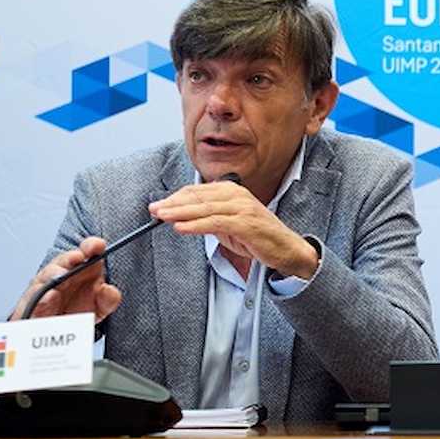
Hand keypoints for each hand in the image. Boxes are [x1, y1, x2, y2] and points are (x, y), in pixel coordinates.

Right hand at [11, 237, 121, 321]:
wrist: (60, 335)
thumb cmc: (78, 313)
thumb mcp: (100, 307)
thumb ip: (108, 299)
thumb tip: (109, 290)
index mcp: (81, 271)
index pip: (85, 252)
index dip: (91, 246)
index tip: (97, 246)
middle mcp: (61, 277)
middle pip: (62, 262)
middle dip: (69, 258)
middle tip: (77, 258)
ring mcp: (45, 290)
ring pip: (45, 277)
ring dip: (53, 274)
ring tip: (61, 275)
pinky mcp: (32, 307)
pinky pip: (34, 302)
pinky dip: (41, 299)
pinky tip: (50, 296)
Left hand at [149, 180, 319, 278]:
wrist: (285, 248)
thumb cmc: (257, 236)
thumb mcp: (228, 224)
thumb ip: (208, 217)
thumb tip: (181, 217)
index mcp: (232, 190)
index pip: (197, 191)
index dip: (175, 197)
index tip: (158, 205)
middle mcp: (237, 195)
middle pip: (198, 197)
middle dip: (173, 203)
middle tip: (154, 209)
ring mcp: (242, 208)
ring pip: (204, 208)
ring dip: (180, 213)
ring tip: (161, 217)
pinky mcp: (246, 223)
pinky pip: (215, 223)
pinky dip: (196, 225)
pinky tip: (181, 228)